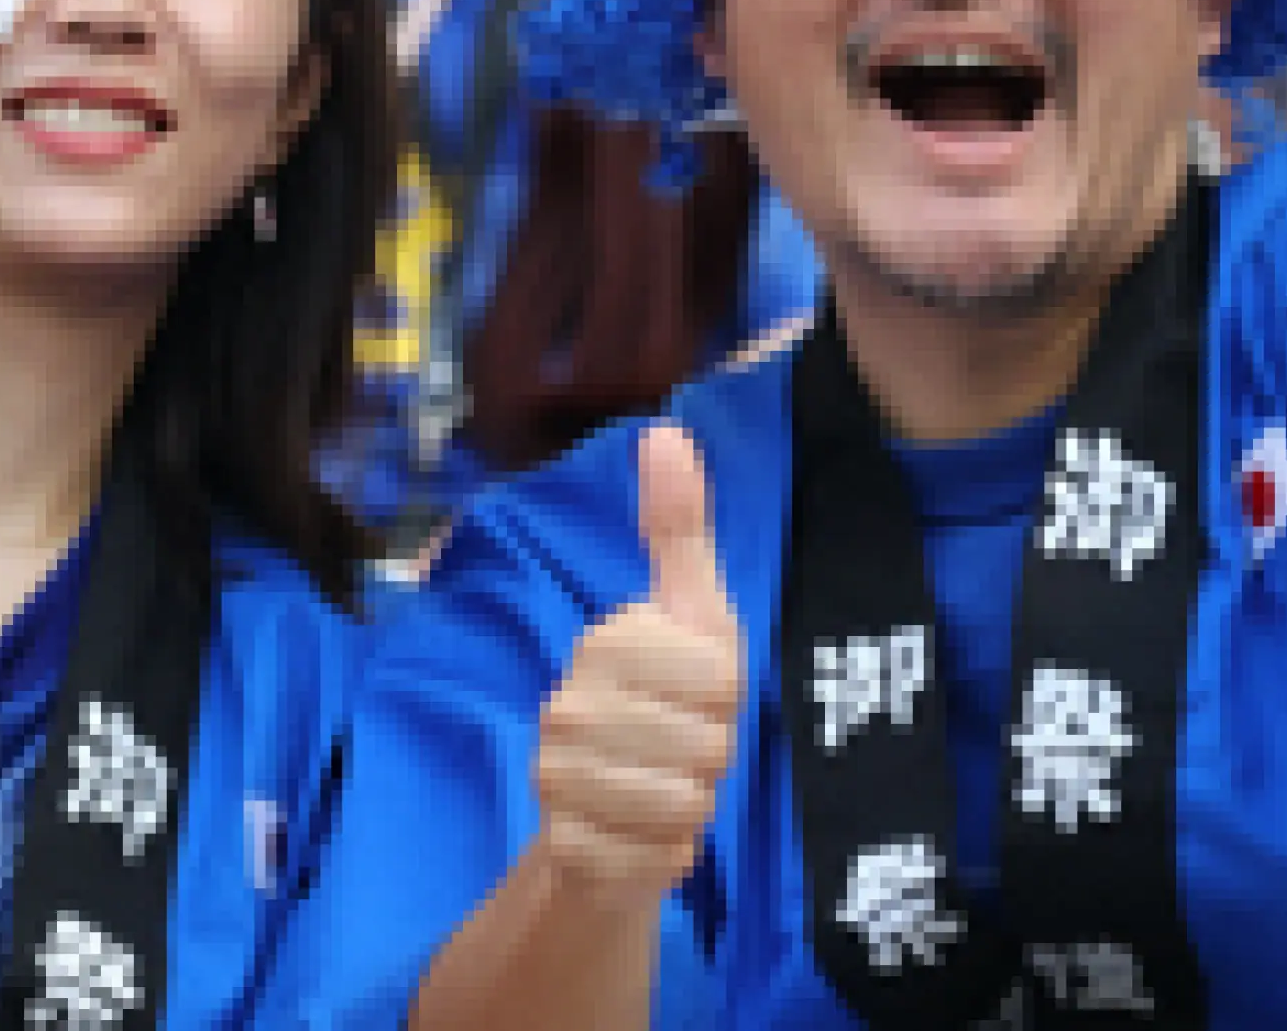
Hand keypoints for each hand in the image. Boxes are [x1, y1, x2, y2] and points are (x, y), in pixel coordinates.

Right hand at [532, 424, 744, 903]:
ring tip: (663, 787)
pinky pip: (663, 857)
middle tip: (680, 748)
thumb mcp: (687, 613)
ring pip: (689, 803)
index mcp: (604, 645)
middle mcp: (568, 710)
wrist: (599, 821)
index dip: (725, 695)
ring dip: (693, 806)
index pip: (719, 675)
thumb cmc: (661, 703)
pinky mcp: (570, 850)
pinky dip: (670, 854)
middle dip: (712, 756)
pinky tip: (645, 835)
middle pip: (710, 743)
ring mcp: (560, 782)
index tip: (696, 694)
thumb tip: (667, 430)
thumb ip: (678, 528)